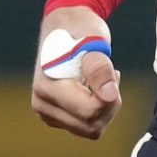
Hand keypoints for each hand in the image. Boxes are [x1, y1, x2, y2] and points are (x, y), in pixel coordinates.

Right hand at [30, 6, 121, 139]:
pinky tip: (96, 88)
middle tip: (112, 74)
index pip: (90, 111)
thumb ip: (99, 67)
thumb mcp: (93, 39)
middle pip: (92, 126)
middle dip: (110, 104)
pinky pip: (87, 126)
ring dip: (105, 108)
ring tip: (103, 80)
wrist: (65, 26)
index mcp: (47, 86)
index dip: (111, 97)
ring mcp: (48, 113)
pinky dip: (99, 110)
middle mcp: (42, 104)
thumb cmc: (80, 29)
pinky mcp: (57, 117)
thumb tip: (109, 95)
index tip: (114, 72)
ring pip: (91, 130)